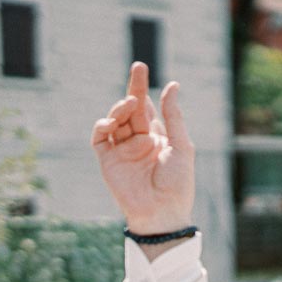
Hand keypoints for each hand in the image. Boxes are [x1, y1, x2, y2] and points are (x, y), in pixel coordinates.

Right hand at [91, 62, 194, 233]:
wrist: (163, 212)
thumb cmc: (177, 183)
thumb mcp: (181, 146)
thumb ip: (174, 117)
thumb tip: (172, 86)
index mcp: (157, 139)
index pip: (147, 109)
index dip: (143, 90)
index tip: (142, 68)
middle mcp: (138, 142)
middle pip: (131, 109)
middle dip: (134, 89)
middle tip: (139, 68)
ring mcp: (121, 150)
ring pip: (115, 120)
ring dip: (121, 108)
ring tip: (130, 103)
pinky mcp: (107, 161)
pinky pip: (100, 137)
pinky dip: (103, 126)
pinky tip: (112, 121)